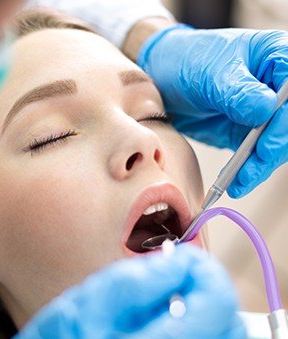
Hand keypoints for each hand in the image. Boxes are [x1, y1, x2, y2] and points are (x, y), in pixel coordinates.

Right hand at [0, 245, 245, 338]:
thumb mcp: (82, 310)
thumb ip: (137, 281)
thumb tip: (179, 262)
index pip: (219, 303)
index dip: (204, 269)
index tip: (180, 256)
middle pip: (228, 328)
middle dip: (203, 292)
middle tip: (164, 277)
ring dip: (194, 316)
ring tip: (144, 310)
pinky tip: (144, 336)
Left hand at [137, 26, 286, 197]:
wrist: (161, 79)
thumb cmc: (187, 61)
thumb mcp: (209, 72)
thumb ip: (237, 91)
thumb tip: (265, 110)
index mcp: (277, 58)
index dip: (285, 119)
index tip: (266, 143)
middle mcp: (277, 86)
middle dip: (274, 149)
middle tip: (252, 169)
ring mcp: (265, 112)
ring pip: (277, 143)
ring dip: (261, 165)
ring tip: (240, 182)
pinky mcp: (250, 133)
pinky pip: (257, 155)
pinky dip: (248, 170)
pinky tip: (235, 183)